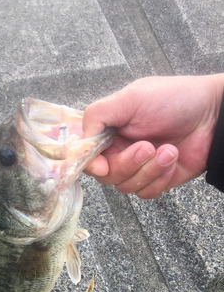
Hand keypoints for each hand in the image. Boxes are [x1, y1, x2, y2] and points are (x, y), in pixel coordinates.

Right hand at [83, 75, 223, 197]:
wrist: (214, 115)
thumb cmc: (175, 100)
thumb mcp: (129, 98)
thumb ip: (97, 115)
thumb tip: (80, 143)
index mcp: (109, 130)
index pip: (87, 155)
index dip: (91, 163)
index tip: (103, 163)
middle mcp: (120, 150)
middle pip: (106, 175)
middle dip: (128, 164)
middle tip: (148, 147)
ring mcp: (138, 167)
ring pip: (125, 186)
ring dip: (149, 170)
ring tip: (168, 150)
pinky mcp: (156, 180)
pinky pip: (146, 193)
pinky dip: (160, 179)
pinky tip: (172, 159)